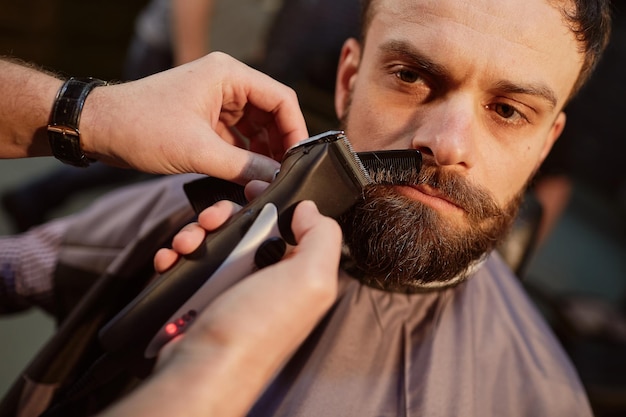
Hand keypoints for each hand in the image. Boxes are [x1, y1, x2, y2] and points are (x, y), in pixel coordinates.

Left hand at [81, 52, 308, 182]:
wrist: (98, 129)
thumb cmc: (141, 126)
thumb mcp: (198, 150)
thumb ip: (242, 166)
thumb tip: (274, 180)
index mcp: (228, 75)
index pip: (281, 98)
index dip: (295, 129)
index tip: (299, 158)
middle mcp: (226, 84)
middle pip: (271, 113)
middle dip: (279, 144)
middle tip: (284, 174)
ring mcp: (215, 102)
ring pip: (255, 127)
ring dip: (262, 153)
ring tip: (267, 179)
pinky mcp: (205, 119)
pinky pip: (237, 138)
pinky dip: (245, 156)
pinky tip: (249, 176)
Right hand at [100, 201, 340, 416]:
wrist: (201, 371)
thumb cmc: (254, 332)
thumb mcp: (308, 281)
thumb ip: (321, 238)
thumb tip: (308, 210)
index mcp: (299, 275)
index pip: (290, 225)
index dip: (270, 203)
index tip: (250, 192)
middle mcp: (268, 282)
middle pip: (247, 228)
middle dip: (224, 217)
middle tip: (209, 221)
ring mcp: (233, 290)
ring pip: (215, 242)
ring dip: (196, 234)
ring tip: (185, 245)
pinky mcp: (203, 299)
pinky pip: (190, 264)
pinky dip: (176, 256)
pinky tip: (170, 260)